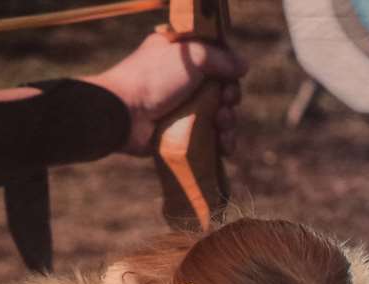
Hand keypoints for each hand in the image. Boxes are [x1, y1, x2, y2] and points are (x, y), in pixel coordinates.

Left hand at [80, 30, 245, 155]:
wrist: (125, 114)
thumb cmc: (154, 78)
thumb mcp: (191, 57)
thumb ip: (220, 57)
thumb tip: (243, 66)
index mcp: (180, 55)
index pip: (215, 57)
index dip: (228, 67)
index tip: (234, 74)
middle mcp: (181, 80)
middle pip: (221, 88)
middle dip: (231, 96)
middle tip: (226, 100)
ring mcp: (181, 108)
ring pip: (219, 115)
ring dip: (229, 120)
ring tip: (222, 123)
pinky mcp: (181, 134)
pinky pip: (210, 138)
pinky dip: (222, 142)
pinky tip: (224, 144)